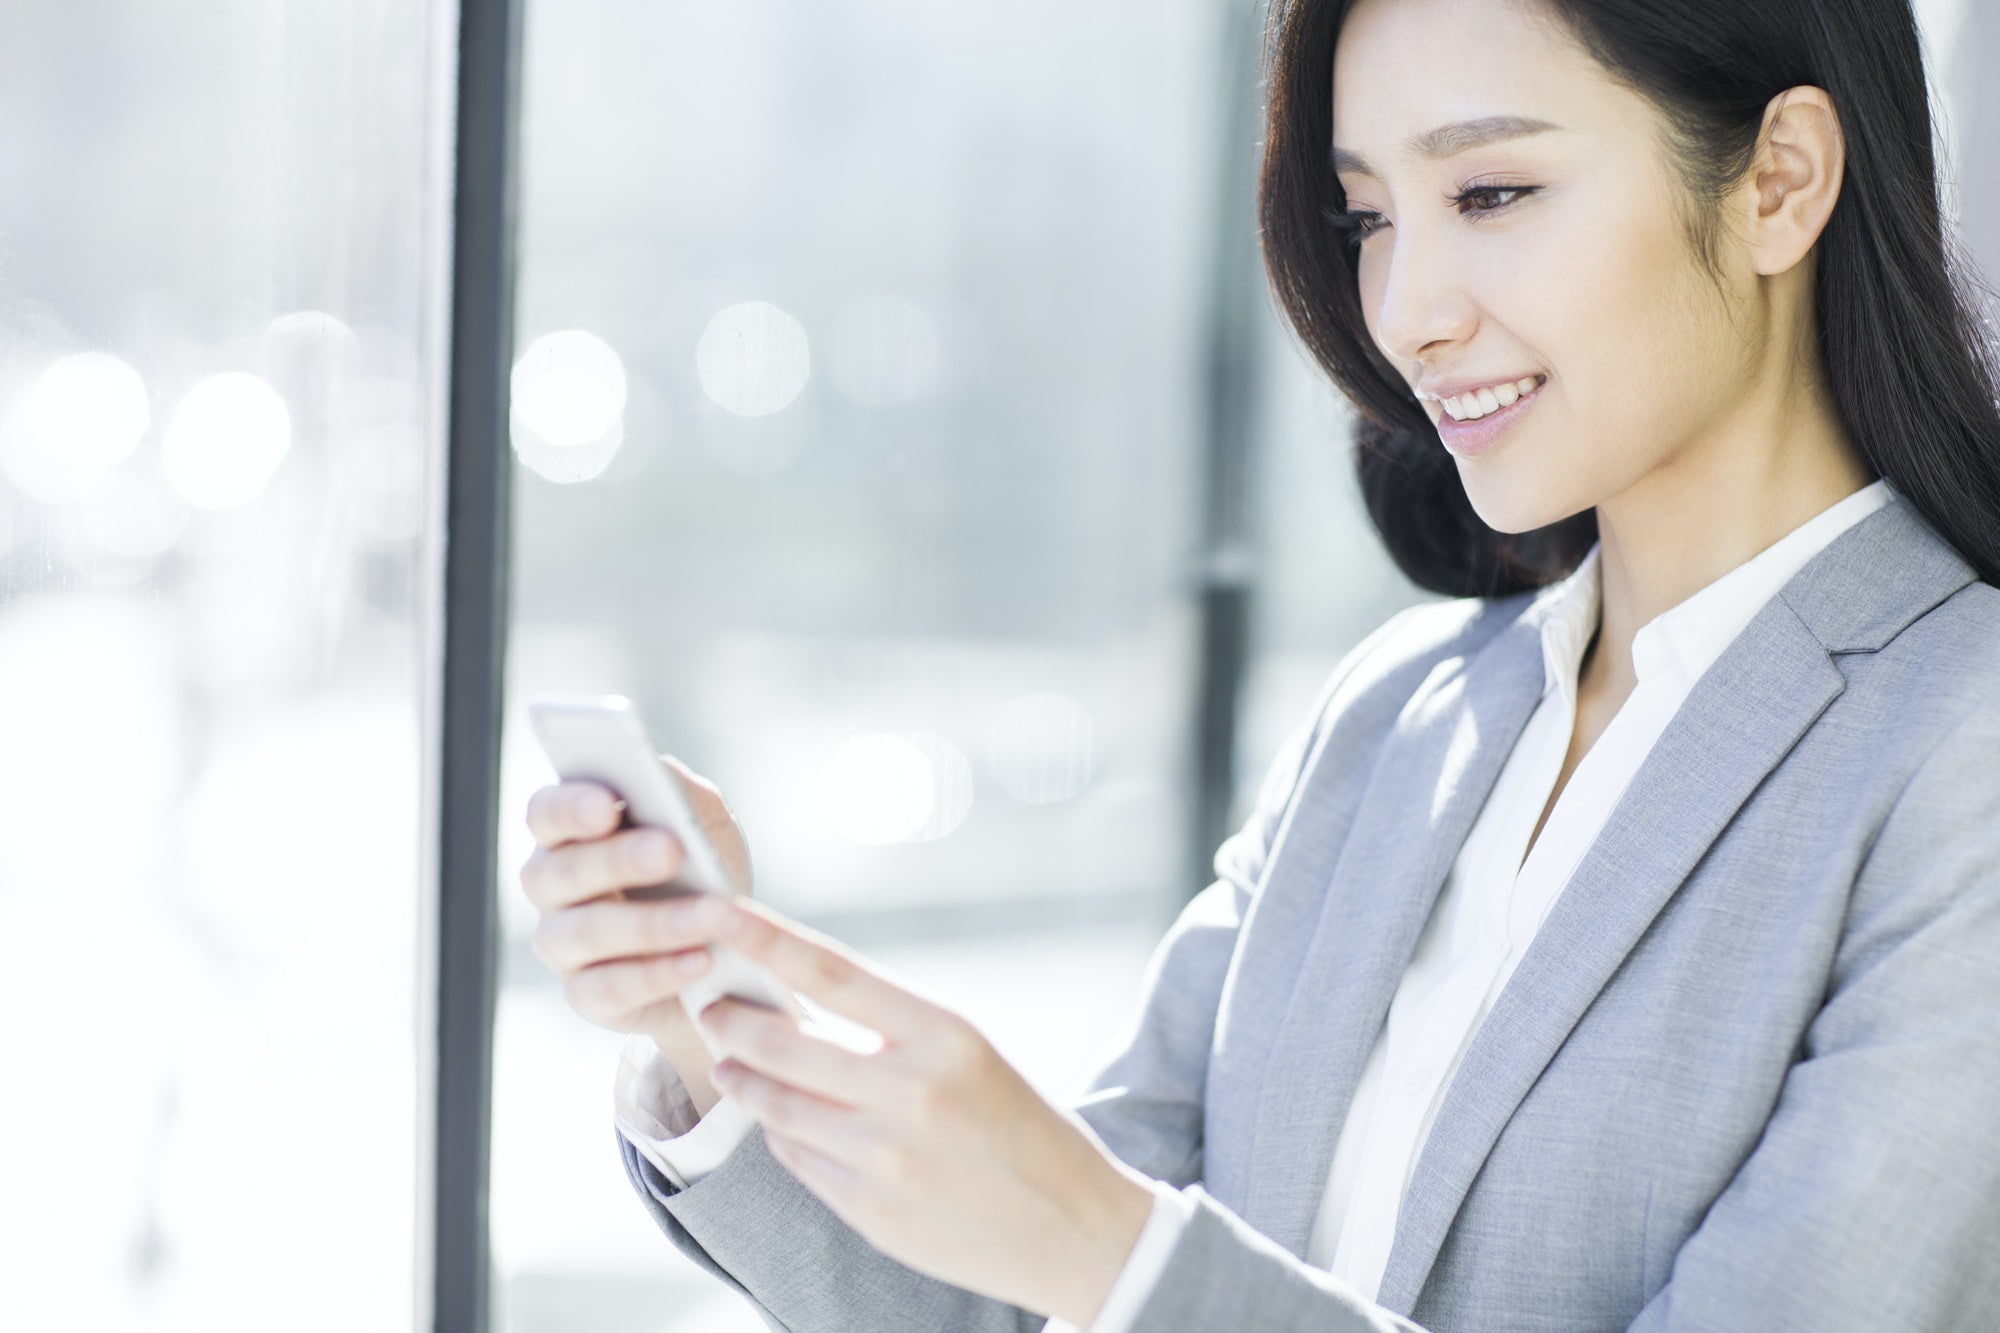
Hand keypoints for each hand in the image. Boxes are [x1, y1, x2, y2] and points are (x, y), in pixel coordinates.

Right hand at [519, 758, 751, 1112]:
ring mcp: (561, 944)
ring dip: (651, 923)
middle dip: (617, 860)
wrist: (724, 946)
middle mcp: (551, 887)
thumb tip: (657, 770)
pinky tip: (700, 961)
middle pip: (561, 872)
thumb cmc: (700, 869)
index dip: (569, 808)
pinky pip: (608, 988)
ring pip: (586, 933)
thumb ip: (677, 790)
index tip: (607, 805)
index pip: (546, 813)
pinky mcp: (587, 995)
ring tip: (709, 917)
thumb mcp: (701, 820)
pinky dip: (657, 975)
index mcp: (568, 833)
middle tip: (670, 850)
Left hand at [687, 895, 1155, 1326]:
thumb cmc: (1022, 1126)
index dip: (768, 939)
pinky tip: (779, 1120)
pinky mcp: (871, 1210)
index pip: (833, 973)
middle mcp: (912, 1092)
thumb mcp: (972, 1053)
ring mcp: (886, 1156)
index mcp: (947, 1035)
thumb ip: (891, 1031)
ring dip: (744, 1080)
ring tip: (729, 1064)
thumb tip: (800, 1001)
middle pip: (785, 1044)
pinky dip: (781, 1133)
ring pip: (779, 1106)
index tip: (720, 912)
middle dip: (732, 1022)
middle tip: (708, 1005)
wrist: (1076, 1229)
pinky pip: (797, 1159)